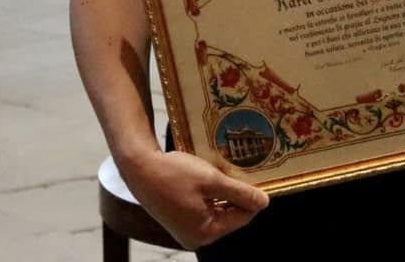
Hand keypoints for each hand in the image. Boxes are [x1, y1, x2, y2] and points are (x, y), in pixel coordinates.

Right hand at [121, 148, 268, 249]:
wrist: (139, 168)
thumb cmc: (174, 174)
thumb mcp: (212, 181)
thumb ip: (240, 193)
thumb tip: (264, 202)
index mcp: (205, 233)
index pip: (242, 217)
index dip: (252, 198)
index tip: (260, 178)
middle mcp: (196, 237)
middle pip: (229, 215)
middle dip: (236, 195)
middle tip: (242, 172)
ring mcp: (186, 230)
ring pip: (217, 210)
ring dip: (223, 193)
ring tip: (224, 172)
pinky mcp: (179, 219)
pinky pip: (204, 209)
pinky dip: (209, 195)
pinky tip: (210, 177)